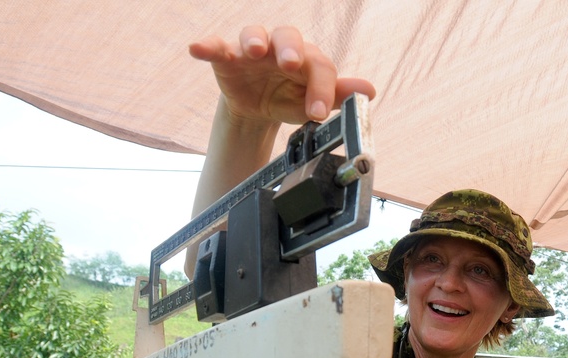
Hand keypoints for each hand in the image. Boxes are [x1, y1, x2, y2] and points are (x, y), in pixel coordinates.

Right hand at [189, 25, 375, 127]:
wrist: (258, 108)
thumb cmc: (290, 99)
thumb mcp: (312, 103)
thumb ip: (338, 95)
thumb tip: (369, 91)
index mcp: (308, 58)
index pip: (320, 66)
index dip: (321, 88)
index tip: (318, 113)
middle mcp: (281, 47)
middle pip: (288, 36)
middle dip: (290, 49)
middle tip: (291, 65)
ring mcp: (252, 50)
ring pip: (253, 34)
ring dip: (253, 40)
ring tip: (253, 52)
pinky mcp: (227, 57)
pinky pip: (216, 46)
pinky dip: (207, 46)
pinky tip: (198, 49)